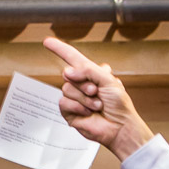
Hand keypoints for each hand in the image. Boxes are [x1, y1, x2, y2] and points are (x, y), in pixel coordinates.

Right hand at [44, 37, 153, 159]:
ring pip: (67, 89)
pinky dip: (77, 107)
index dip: (60, 49)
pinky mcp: (70, 112)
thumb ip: (88, 70)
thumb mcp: (108, 79)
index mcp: (91, 74)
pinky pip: (64, 103)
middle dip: (84, 83)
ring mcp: (75, 98)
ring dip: (84, 98)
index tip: (47, 41)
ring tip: (96, 105)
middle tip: (96, 92)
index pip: (72, 58)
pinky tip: (87, 112)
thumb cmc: (119, 105)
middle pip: (69, 74)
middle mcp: (82, 85)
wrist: (120, 127)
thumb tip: (68, 72)